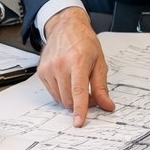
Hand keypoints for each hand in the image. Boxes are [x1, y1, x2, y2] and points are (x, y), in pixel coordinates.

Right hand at [37, 7, 114, 126]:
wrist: (66, 27)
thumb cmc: (84, 42)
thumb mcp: (99, 62)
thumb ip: (102, 87)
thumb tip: (107, 106)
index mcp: (77, 61)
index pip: (78, 91)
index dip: (80, 109)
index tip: (79, 121)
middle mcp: (60, 64)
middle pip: (69, 99)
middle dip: (80, 103)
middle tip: (89, 93)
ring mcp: (48, 68)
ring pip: (60, 98)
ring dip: (70, 98)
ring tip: (77, 83)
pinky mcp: (41, 72)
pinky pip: (53, 93)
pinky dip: (62, 92)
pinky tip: (67, 79)